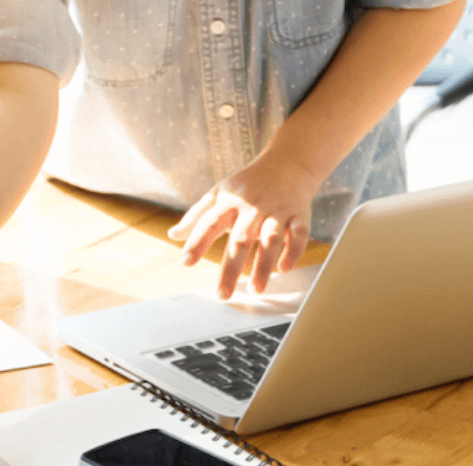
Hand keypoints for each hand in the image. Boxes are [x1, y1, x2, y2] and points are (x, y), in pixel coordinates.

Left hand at [168, 153, 320, 299]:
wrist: (288, 163)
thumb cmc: (248, 185)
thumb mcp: (220, 194)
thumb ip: (197, 216)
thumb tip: (172, 235)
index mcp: (230, 202)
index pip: (210, 222)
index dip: (197, 241)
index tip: (186, 262)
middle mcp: (253, 208)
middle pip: (241, 239)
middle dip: (231, 268)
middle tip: (222, 294)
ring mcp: (278, 210)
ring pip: (271, 239)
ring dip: (263, 266)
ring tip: (255, 290)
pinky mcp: (299, 214)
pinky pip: (299, 234)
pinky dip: (293, 251)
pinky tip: (284, 269)